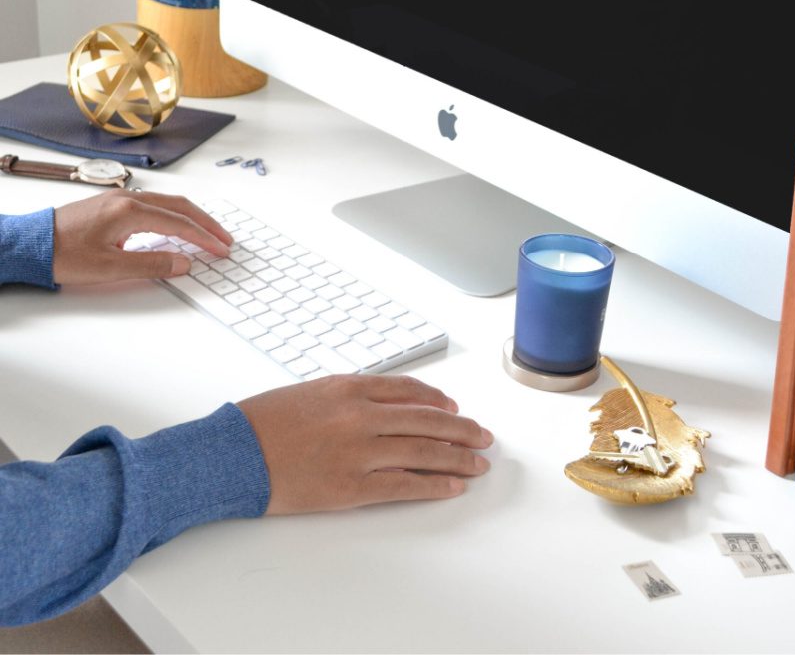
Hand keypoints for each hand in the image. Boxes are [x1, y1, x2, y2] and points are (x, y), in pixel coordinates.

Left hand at [53, 190, 232, 284]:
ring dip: (191, 217)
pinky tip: (176, 227)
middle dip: (206, 223)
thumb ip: (152, 264)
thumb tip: (184, 262)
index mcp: (130, 211)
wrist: (29, 243)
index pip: (179, 223)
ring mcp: (119, 199)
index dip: (204, 238)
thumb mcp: (110, 268)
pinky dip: (174, 215)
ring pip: (168, 203)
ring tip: (208, 233)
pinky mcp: (112, 205)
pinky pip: (154, 205)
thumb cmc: (63, 255)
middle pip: (179, 206)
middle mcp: (127, 199)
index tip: (222, 250)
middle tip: (225, 239)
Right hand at [237, 374, 492, 513]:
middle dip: (460, 428)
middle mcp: (361, 415)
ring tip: (479, 462)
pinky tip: (453, 486)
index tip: (454, 407)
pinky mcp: (352, 487)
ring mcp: (359, 451)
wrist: (231, 453)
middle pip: (426, 420)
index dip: (437, 400)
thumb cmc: (262, 421)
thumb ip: (350, 395)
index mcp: (349, 387)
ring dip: (458, 457)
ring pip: (423, 452)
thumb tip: (385, 404)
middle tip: (483, 435)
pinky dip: (434, 485)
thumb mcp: (309, 392)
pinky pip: (404, 485)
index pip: (408, 390)